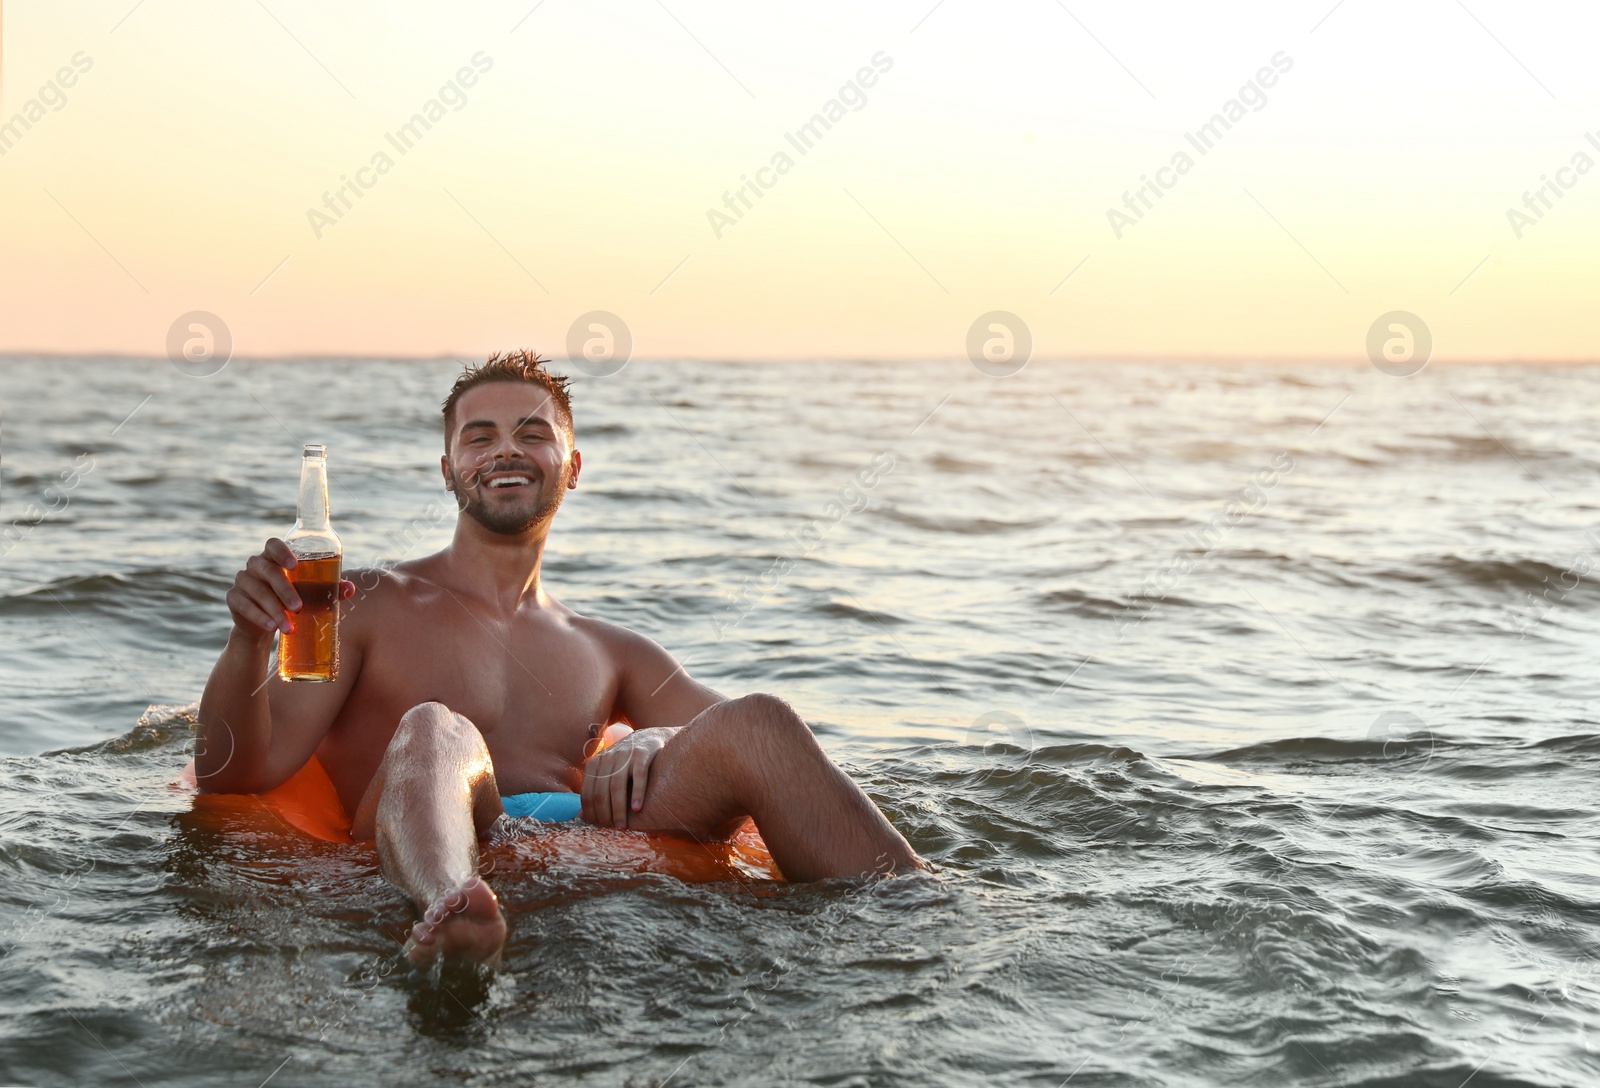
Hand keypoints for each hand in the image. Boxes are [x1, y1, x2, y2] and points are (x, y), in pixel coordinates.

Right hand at [225, 538, 355, 641]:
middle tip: (299, 607)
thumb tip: (349, 588)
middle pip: (268, 571)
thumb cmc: (292, 600)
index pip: (273, 544)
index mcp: (274, 557)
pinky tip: (270, 626)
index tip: (295, 564)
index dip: (282, 551)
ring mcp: (242, 580)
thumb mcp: (310, 594)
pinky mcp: (233, 598)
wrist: (265, 624)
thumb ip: (329, 589)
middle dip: (284, 590)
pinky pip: (244, 605)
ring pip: (257, 591)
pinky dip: (259, 616)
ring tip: (289, 627)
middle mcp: (256, 565)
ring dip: (274, 609)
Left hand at [580, 727, 676, 828]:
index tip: (598, 826)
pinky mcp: (643, 753)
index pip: (588, 793)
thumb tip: (580, 818)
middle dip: (604, 813)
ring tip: (622, 824)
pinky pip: (638, 775)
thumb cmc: (626, 763)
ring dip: (618, 808)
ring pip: (617, 785)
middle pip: (601, 791)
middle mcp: (608, 757)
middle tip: (612, 828)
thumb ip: (594, 792)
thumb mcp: (608, 772)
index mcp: (595, 763)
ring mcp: (625, 754)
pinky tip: (637, 808)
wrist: (651, 738)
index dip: (591, 812)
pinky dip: (637, 793)